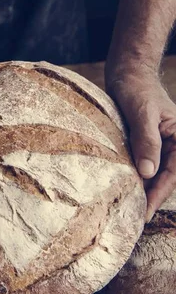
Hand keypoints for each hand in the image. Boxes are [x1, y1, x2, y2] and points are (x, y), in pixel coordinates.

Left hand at [108, 72, 175, 220]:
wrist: (127, 74)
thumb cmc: (137, 89)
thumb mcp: (141, 114)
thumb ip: (146, 141)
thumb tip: (147, 172)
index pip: (173, 173)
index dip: (159, 194)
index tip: (145, 212)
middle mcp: (173, 144)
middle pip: (165, 177)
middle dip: (151, 197)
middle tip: (134, 219)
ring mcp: (159, 144)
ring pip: (153, 173)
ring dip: (142, 190)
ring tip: (128, 209)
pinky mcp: (144, 143)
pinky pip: (142, 164)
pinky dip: (134, 177)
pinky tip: (123, 189)